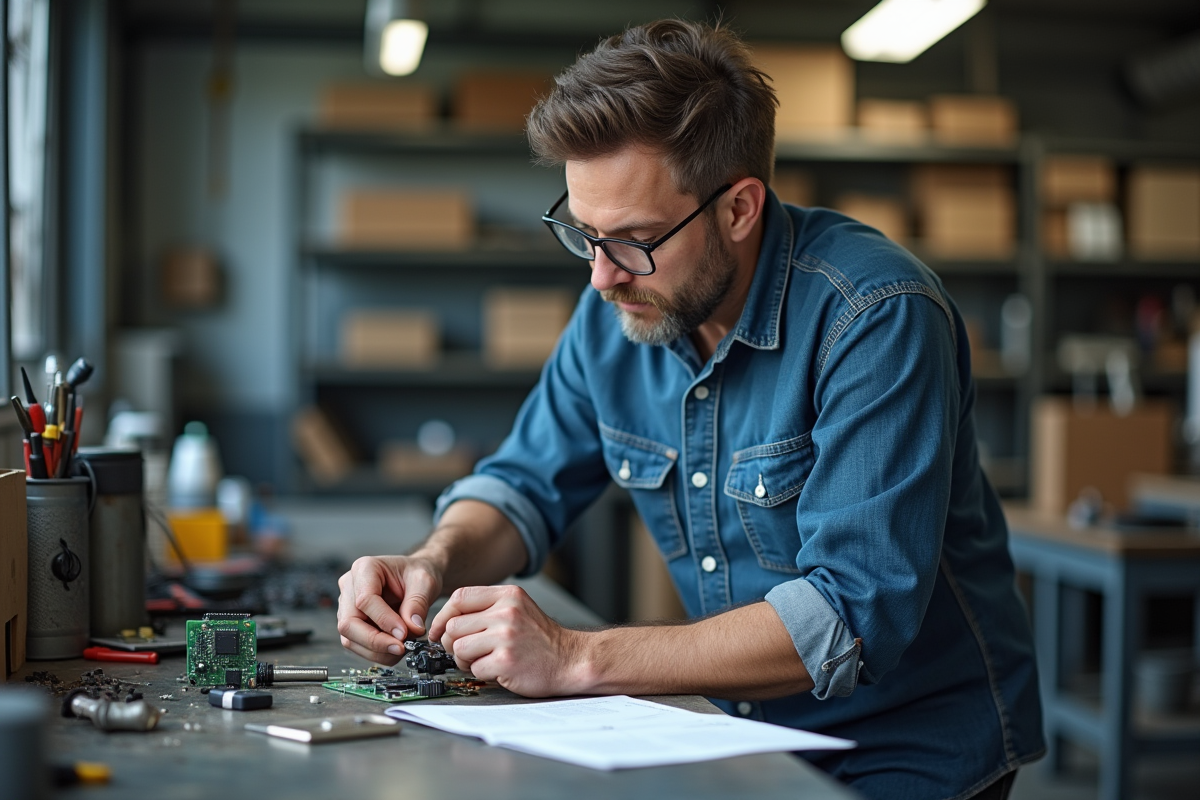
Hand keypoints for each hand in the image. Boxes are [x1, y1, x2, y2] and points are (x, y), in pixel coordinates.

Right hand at [337, 555, 442, 664]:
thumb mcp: (425, 582)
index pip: (365, 600)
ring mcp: (347, 606)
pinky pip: (356, 644)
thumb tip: (412, 629)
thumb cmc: (417, 574)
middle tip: (400, 648)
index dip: (384, 620)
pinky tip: (394, 650)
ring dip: (376, 651)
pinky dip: (376, 652)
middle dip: (375, 641)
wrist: (416, 578)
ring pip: (350, 638)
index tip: (404, 633)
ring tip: (402, 649)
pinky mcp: (352, 623)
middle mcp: (350, 586)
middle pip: (349, 623)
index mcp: (365, 568)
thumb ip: (418, 603)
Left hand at [429, 585, 588, 696]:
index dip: (443, 616)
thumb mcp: (518, 609)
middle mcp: (507, 612)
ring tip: (485, 660)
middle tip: (469, 651)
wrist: (570, 660)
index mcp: (508, 595)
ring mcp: (506, 636)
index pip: (460, 597)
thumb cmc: (542, 639)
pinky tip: (498, 669)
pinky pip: (474, 668)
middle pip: (454, 625)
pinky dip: (481, 673)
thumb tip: (447, 620)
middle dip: (454, 643)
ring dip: (466, 660)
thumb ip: (487, 608)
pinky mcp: (505, 661)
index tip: (440, 630)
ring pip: (459, 648)